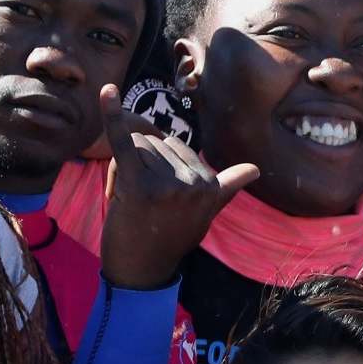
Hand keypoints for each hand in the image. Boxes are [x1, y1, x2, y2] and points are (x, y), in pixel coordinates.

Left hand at [96, 86, 258, 290]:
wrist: (142, 272)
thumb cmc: (169, 238)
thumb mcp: (205, 212)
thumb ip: (227, 186)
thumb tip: (256, 168)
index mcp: (210, 183)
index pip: (176, 146)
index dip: (158, 167)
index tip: (160, 202)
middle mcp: (194, 181)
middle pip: (154, 143)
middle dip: (140, 164)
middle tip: (140, 202)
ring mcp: (168, 183)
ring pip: (136, 146)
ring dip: (123, 168)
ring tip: (128, 201)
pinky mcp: (140, 184)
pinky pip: (124, 142)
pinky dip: (112, 114)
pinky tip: (106, 91)